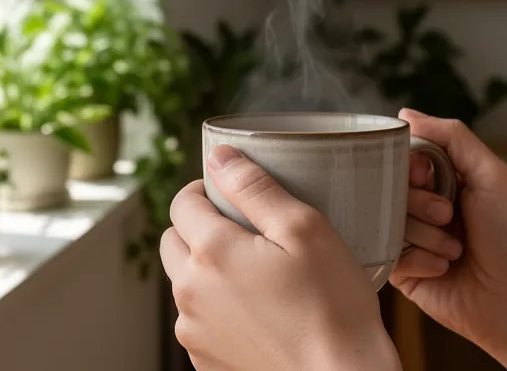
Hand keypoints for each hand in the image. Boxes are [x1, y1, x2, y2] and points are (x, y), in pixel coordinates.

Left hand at [160, 145, 401, 370]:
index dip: (206, 190)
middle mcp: (190, 291)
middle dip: (199, 228)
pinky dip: (219, 308)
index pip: (182, 203)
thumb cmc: (333, 305)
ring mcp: (194, 330)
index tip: (232, 194)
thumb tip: (220, 156)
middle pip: (174, 242)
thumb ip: (256, 187)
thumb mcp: (305, 229)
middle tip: (245, 231)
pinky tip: (260, 311)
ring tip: (259, 275)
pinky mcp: (205, 360)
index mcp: (211, 252)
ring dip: (208, 270)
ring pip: (185, 283)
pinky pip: (200, 319)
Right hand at [391, 109, 506, 351]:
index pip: (405, 157)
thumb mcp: (491, 174)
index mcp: (447, 181)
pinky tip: (444, 269)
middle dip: (420, 202)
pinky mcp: (403, 273)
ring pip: (387, 221)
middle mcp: (426, 208)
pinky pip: (387, 254)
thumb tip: (405, 114)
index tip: (427, 175)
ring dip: (425, 235)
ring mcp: (413, 241)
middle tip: (448, 216)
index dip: (411, 165)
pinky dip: (419, 260)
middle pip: (391, 188)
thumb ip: (451, 137)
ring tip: (454, 250)